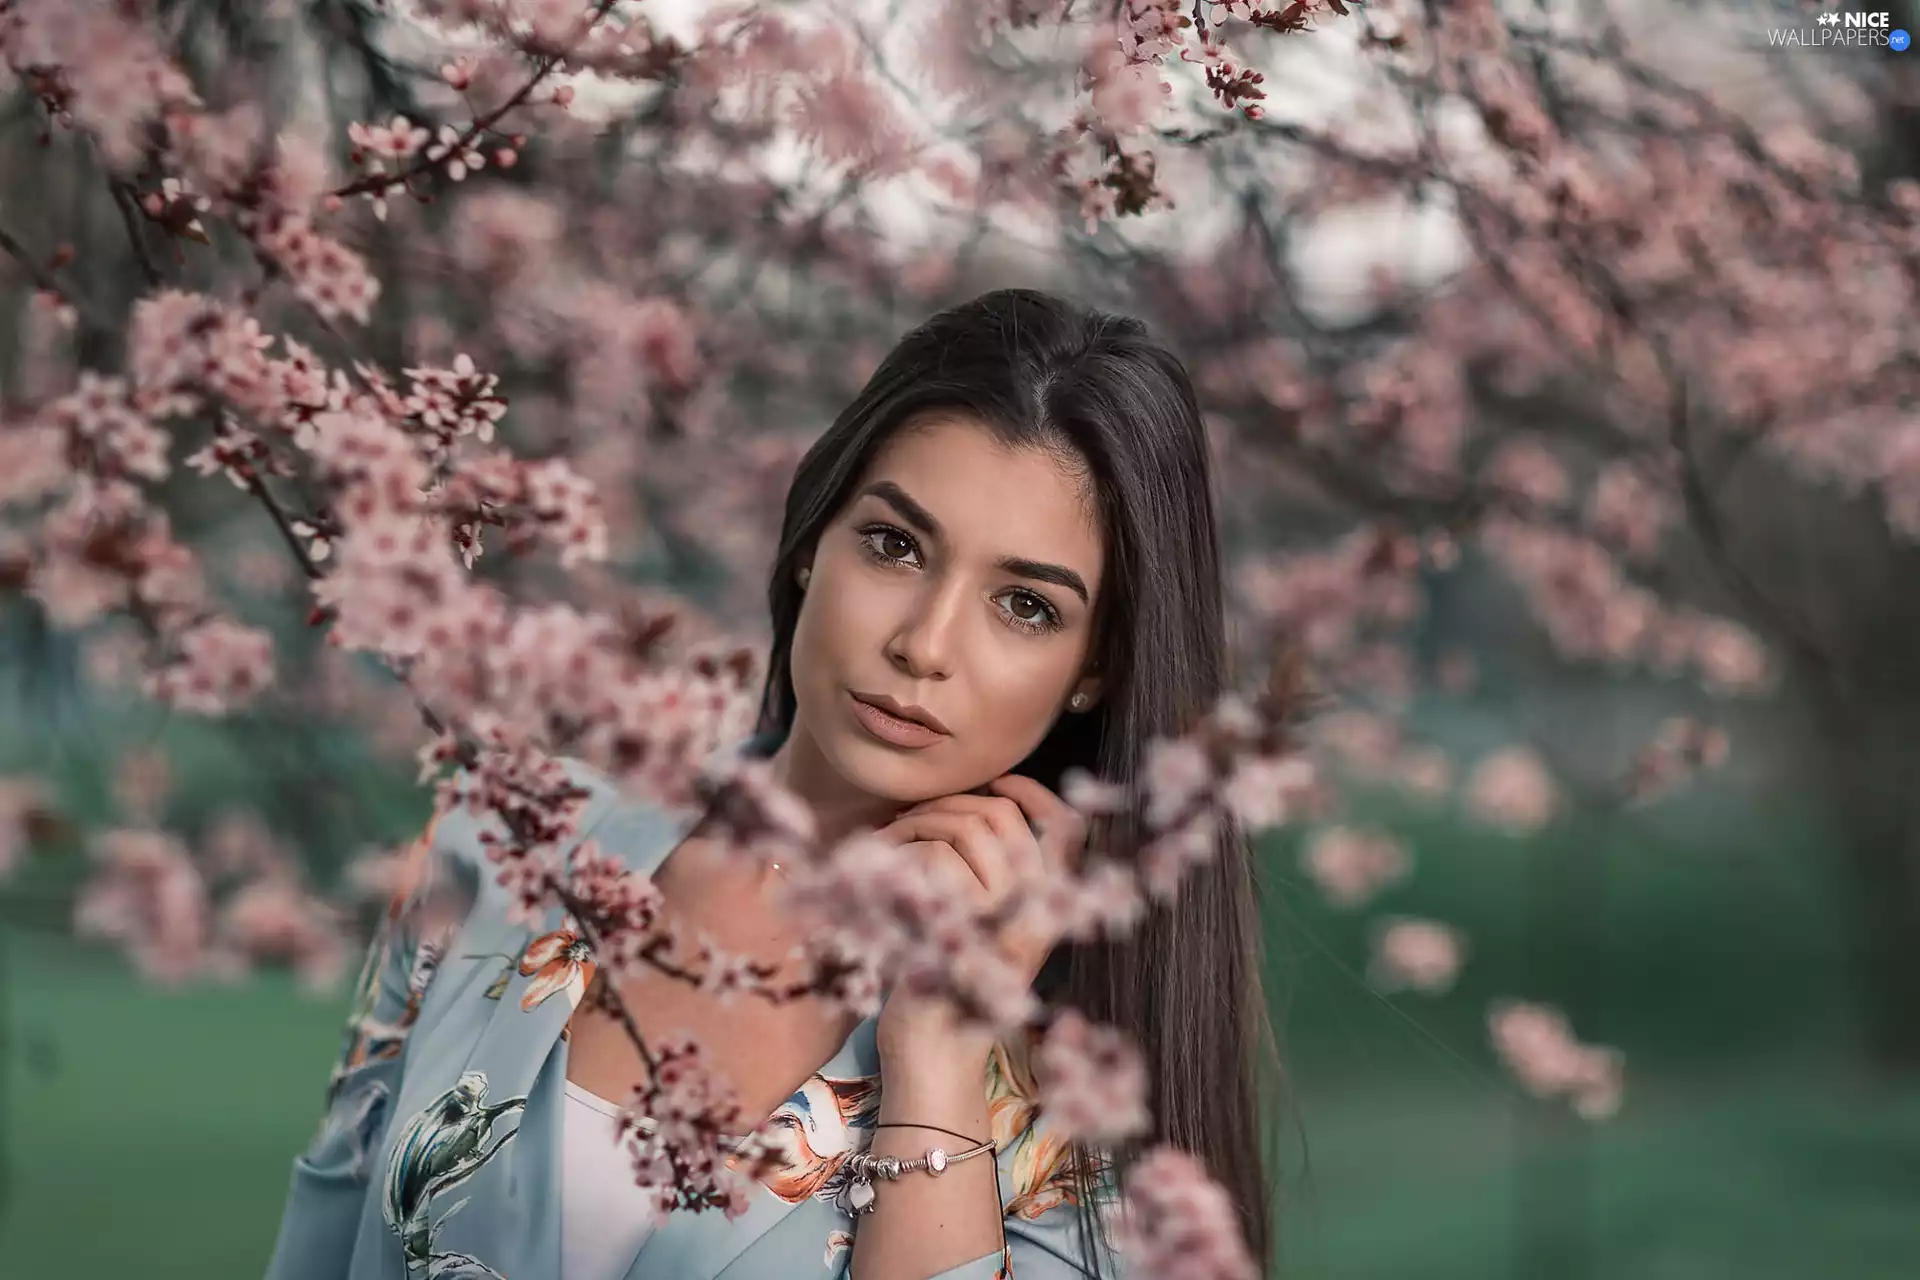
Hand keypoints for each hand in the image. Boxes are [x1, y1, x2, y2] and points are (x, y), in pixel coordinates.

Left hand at [872, 774, 1088, 1070]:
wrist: (932, 1058)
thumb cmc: (946, 989)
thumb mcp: (982, 929)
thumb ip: (993, 879)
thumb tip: (975, 808)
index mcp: (1049, 911)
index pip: (1066, 830)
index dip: (1034, 793)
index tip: (998, 780)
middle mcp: (1037, 912)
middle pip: (1002, 816)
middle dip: (949, 803)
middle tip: (912, 820)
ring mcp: (1002, 919)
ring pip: (965, 828)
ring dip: (917, 823)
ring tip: (889, 845)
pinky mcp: (962, 928)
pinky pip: (932, 859)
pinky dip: (897, 855)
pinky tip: (879, 875)